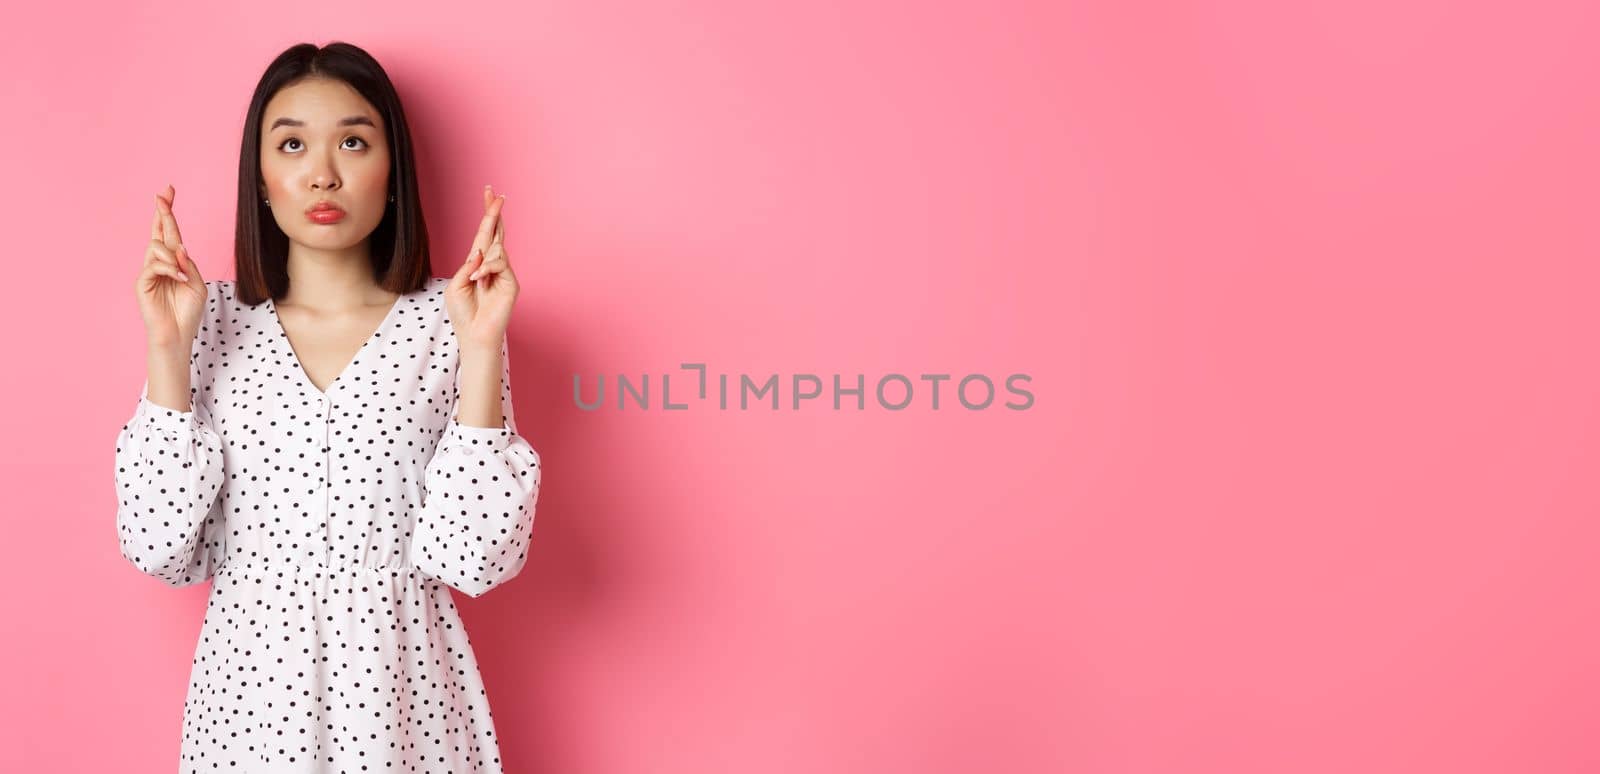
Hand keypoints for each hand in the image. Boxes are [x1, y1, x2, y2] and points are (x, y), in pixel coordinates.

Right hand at [136, 184, 206, 348]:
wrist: (177, 334)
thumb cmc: (188, 311)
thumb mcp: (196, 284)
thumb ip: (189, 264)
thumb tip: (180, 248)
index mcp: (174, 261)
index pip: (170, 232)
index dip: (168, 212)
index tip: (168, 190)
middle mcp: (159, 262)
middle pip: (158, 230)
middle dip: (162, 211)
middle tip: (162, 193)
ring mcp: (149, 271)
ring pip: (156, 247)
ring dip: (173, 258)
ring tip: (182, 276)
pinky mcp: (141, 283)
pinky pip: (153, 266)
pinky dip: (169, 269)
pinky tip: (179, 279)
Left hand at [445, 184, 517, 349]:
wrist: (474, 334)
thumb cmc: (463, 313)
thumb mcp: (456, 285)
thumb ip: (467, 265)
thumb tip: (482, 250)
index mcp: (477, 263)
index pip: (484, 234)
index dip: (488, 214)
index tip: (489, 194)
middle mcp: (492, 265)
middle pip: (496, 232)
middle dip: (494, 213)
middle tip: (496, 194)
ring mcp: (503, 273)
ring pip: (496, 249)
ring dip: (482, 261)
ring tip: (475, 280)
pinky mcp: (511, 283)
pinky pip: (500, 264)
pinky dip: (486, 270)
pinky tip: (479, 280)